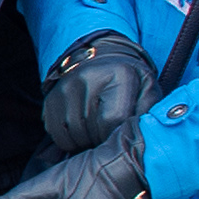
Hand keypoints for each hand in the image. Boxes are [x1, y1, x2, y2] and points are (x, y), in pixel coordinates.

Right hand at [42, 32, 156, 156]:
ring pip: (73, 135)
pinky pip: (58, 135)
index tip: (120, 134)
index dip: (117, 134)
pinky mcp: (49, 100)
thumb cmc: (129, 80)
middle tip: (110, 131)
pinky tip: (82, 128)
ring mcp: (64, 88)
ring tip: (97, 129)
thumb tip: (139, 135)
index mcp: (118, 74)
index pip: (113, 119)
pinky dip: (71, 139)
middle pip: (92, 130)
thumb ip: (149, 110)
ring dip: (87, 140)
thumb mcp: (148, 89)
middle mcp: (86, 77)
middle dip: (103, 139)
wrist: (100, 58)